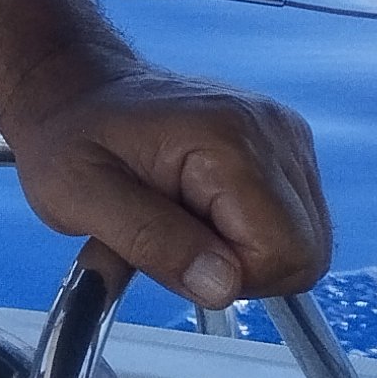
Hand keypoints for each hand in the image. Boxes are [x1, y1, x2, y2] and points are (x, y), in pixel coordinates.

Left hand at [0, 59, 330, 310]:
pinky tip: (200, 209)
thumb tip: (222, 286)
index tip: (176, 252)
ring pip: (303, 243)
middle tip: (177, 240)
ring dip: (241, 253)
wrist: (77, 91)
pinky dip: (248, 234)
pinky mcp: (284, 148)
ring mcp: (285, 136)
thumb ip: (153, 242)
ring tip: (182, 219)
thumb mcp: (81, 197)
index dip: (230, 277)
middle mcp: (274, 130)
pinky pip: (292, 224)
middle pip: (306, 252)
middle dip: (240, 269)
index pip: (285, 252)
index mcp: (230, 139)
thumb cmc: (70, 137)